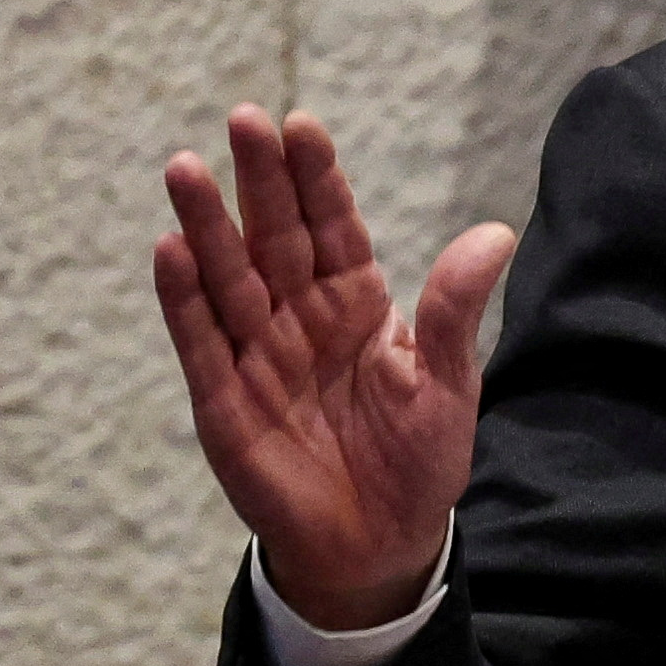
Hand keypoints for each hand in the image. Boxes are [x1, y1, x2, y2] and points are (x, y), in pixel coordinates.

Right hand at [151, 105, 519, 632]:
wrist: (381, 545)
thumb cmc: (418, 459)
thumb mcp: (447, 383)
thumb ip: (453, 309)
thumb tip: (496, 231)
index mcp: (357, 301)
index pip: (333, 224)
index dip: (316, 177)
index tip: (301, 124)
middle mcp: (301, 316)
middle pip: (274, 236)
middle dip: (258, 180)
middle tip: (242, 120)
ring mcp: (258, 356)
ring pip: (227, 278)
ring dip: (205, 226)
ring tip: (185, 169)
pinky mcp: (225, 404)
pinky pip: (200, 343)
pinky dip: (184, 300)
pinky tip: (170, 250)